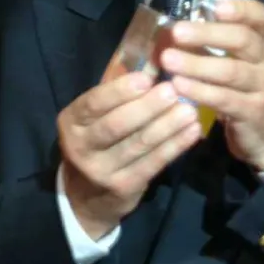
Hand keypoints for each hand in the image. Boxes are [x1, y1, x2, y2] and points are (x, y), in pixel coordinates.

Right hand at [58, 72, 202, 239]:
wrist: (87, 197)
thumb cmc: (96, 142)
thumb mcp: (93, 119)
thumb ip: (116, 98)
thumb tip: (154, 66)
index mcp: (72, 122)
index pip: (94, 103)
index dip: (120, 91)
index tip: (146, 78)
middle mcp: (81, 147)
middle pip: (116, 125)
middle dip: (147, 107)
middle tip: (173, 91)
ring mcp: (102, 170)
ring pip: (138, 144)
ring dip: (167, 126)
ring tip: (189, 109)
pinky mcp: (124, 187)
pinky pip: (153, 163)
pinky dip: (175, 146)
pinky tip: (192, 131)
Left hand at [158, 0, 263, 172]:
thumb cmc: (241, 89)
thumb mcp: (235, 62)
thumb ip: (212, 44)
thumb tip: (172, 26)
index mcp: (261, 42)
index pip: (260, 17)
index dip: (241, 9)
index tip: (216, 7)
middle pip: (243, 40)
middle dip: (208, 34)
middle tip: (177, 32)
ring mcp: (263, 87)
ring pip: (232, 71)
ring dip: (197, 64)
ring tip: (168, 60)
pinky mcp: (253, 112)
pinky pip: (225, 99)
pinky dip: (200, 91)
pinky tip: (179, 86)